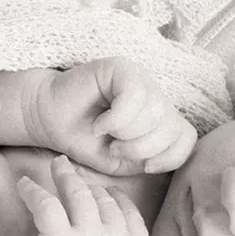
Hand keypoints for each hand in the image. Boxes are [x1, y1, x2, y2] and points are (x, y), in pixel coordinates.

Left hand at [7, 155, 147, 235]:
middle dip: (88, 184)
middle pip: (101, 198)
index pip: (128, 212)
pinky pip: (45, 202)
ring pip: (76, 192)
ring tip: (55, 166)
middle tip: (74, 173)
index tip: (105, 190)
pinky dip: (32, 190)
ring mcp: (88, 233)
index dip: (115, 197)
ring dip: (64, 176)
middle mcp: (115, 235)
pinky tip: (24, 185)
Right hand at [32, 57, 196, 175]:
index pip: (187, 136)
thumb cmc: (84, 140)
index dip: (171, 157)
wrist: (47, 119)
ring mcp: (140, 79)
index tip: (146, 166)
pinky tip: (100, 125)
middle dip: (142, 149)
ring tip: (105, 136)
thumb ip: (148, 159)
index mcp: (159, 117)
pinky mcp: (122, 68)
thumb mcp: (122, 161)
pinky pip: (134, 96)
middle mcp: (154, 95)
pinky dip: (116, 119)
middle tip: (114, 149)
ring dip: (127, 134)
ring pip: (154, 112)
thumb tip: (164, 156)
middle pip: (170, 127)